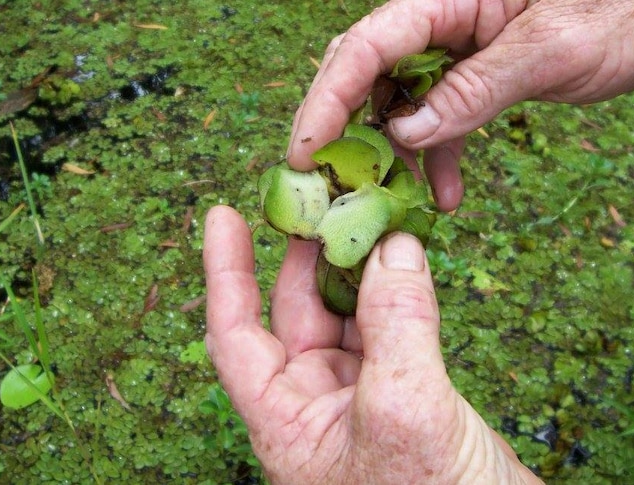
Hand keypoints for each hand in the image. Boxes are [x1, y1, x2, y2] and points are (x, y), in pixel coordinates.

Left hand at [203, 205, 540, 483]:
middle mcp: (315, 410)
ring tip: (371, 217)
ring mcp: (362, 404)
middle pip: (295, 317)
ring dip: (358, 271)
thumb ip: (397, 323)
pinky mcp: (407, 398)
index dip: (225, 273)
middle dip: (306, 257)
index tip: (224, 216)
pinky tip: (408, 261)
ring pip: (347, 320)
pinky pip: (391, 332)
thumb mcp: (406, 409)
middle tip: (321, 200)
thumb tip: (395, 245)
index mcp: (286, 423)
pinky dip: (398, 295)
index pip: (236, 336)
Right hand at [287, 0, 633, 211]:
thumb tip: (403, 133)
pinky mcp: (473, 75)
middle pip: (365, 73)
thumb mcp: (552, 49)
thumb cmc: (622, 9)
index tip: (304, 153)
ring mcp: (454, 48)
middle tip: (329, 190)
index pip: (366, 46)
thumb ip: (476, 88)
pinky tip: (446, 198)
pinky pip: (438, 119)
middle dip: (344, 131)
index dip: (326, 99)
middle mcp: (440, 19)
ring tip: (392, 208)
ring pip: (395, 102)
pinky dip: (437, 158)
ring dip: (392, 156)